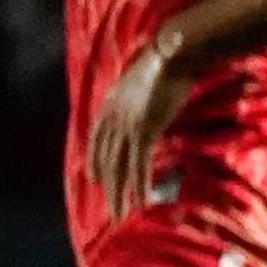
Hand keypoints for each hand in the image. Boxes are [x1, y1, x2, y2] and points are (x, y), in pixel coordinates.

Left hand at [89, 34, 201, 221]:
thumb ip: (138, 96)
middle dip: (109, 187)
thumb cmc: (167, 59)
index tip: (92, 177)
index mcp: (110, 102)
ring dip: (120, 194)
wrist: (174, 51)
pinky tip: (140, 201)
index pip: (95, 137)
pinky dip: (139, 184)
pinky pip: (139, 164)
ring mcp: (127, 125)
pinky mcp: (144, 130)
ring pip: (119, 167)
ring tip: (121, 215)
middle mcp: (114, 116)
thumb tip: (147, 105)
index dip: (93, 159)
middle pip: (107, 159)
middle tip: (111, 208)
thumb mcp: (142, 78)